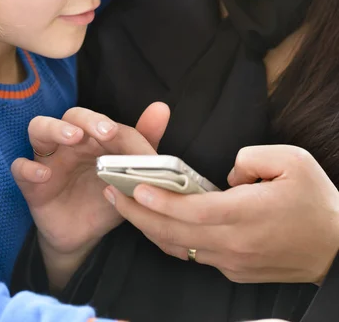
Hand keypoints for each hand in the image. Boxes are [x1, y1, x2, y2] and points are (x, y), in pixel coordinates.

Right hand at [11, 103, 168, 265]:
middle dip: (87, 120)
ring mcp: (48, 158)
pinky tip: (43, 174)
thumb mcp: (129, 174)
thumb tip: (161, 108)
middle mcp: (69, 141)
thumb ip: (143, 142)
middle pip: (71, 115)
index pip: (99, 119)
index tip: (121, 138)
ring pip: (39, 128)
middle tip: (103, 132)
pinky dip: (28, 168)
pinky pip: (20, 168)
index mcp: (93, 137)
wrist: (86, 236)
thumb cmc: (107, 197)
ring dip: (55, 129)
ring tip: (73, 138)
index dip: (110, 124)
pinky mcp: (32, 183)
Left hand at [103, 144, 338, 283]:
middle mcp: (233, 244)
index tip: (133, 187)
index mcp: (245, 215)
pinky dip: (169, 238)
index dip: (159, 200)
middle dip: (137, 215)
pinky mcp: (234, 270)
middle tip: (112, 194)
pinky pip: (192, 255)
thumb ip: (251, 157)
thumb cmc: (317, 202)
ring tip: (124, 205)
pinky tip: (156, 221)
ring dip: (148, 227)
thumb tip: (225, 173)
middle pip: (173, 233)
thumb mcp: (292, 162)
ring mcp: (232, 261)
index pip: (191, 211)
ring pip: (178, 248)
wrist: (337, 249)